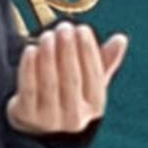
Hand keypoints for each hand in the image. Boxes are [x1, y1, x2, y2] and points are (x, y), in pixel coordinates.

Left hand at [7, 22, 127, 135]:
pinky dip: (29, 68)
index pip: (94, 76)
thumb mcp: (88, 81)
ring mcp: (49, 120)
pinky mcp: (26, 116)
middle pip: (71, 79)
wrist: (36, 121)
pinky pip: (28, 89)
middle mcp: (75, 118)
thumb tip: (120, 40)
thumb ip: (104, 61)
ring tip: (47, 34)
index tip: (82, 28)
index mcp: (95, 107)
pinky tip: (30, 49)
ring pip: (49, 83)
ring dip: (48, 55)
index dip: (88, 50)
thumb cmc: (68, 92)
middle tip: (63, 27)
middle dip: (68, 49)